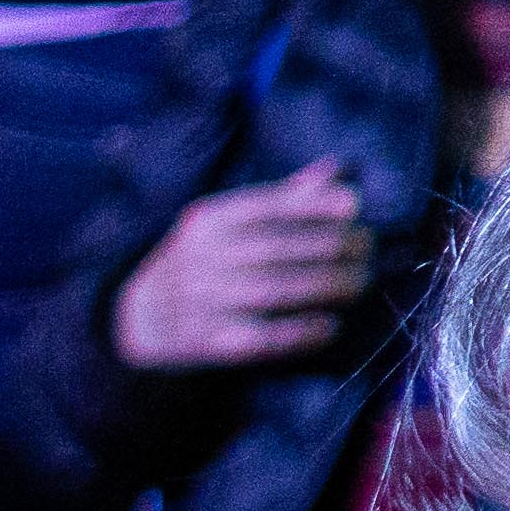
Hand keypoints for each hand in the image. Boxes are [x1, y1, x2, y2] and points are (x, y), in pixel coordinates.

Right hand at [109, 157, 373, 372]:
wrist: (139, 317)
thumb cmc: (205, 260)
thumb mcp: (229, 222)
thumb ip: (285, 198)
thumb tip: (343, 168)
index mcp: (210, 219)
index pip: (269, 205)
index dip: (316, 204)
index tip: (355, 207)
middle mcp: (202, 257)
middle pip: (280, 248)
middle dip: (334, 247)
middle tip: (369, 249)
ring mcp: (202, 300)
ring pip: (276, 291)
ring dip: (329, 286)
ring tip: (363, 282)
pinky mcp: (208, 342)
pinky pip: (263, 337)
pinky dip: (302, 331)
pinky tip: (331, 326)